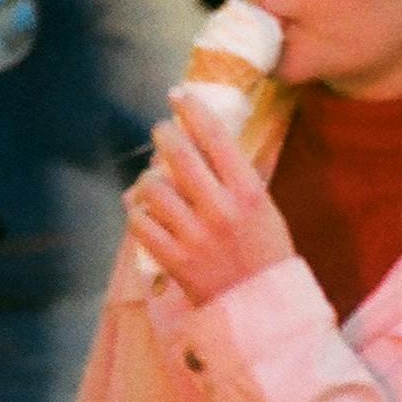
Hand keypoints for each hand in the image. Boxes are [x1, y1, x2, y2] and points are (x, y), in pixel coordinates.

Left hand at [125, 88, 294, 306]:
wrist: (263, 307)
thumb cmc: (265, 252)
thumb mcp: (264, 207)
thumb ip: (234, 176)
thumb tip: (200, 140)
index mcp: (248, 192)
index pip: (214, 136)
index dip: (191, 109)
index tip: (178, 94)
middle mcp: (220, 209)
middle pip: (178, 154)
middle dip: (164, 134)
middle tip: (162, 132)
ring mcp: (194, 236)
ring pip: (152, 187)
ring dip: (148, 178)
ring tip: (153, 180)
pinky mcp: (173, 259)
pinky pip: (139, 223)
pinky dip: (136, 210)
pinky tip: (140, 208)